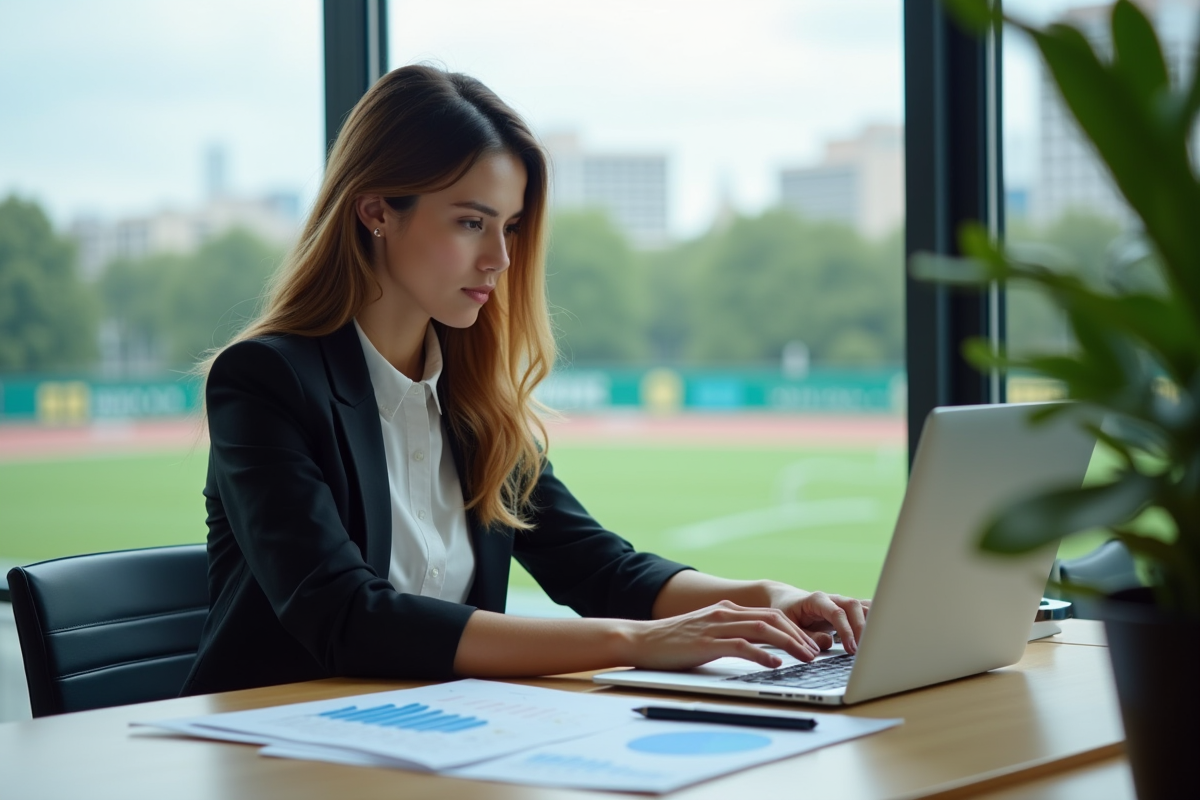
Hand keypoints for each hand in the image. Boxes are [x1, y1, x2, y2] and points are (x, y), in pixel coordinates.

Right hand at [624, 600, 822, 670]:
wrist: (640, 639)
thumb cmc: (671, 641)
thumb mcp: (705, 632)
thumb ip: (728, 634)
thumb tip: (754, 648)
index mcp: (726, 609)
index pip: (769, 614)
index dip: (793, 628)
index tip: (809, 644)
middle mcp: (724, 613)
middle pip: (772, 619)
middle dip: (798, 635)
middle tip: (816, 652)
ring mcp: (716, 626)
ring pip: (763, 629)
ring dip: (789, 644)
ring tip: (806, 658)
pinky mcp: (707, 643)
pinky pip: (742, 645)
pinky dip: (762, 654)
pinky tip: (775, 664)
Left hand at [764, 585, 870, 653]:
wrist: (786, 599)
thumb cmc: (787, 612)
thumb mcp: (790, 626)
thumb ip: (808, 636)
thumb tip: (828, 643)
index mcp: (816, 600)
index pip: (837, 612)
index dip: (846, 630)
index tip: (850, 648)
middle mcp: (832, 598)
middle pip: (853, 607)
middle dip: (861, 628)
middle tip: (862, 650)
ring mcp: (841, 603)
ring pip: (861, 607)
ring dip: (870, 624)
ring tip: (874, 644)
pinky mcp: (846, 611)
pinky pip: (863, 611)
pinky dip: (872, 619)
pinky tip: (879, 632)